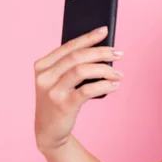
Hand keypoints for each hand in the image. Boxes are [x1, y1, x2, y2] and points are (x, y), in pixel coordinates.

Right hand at [34, 26, 123, 152]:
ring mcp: (52, 91)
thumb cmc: (60, 101)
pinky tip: (114, 85)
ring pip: (81, 71)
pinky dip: (103, 85)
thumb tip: (101, 52)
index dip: (88, 37)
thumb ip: (72, 67)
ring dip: (105, 70)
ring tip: (119, 74)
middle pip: (77, 57)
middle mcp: (44, 76)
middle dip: (101, 53)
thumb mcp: (60, 81)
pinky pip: (87, 91)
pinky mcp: (63, 106)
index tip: (105, 30)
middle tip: (119, 54)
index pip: (69, 46)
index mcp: (42, 65)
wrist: (49, 131)